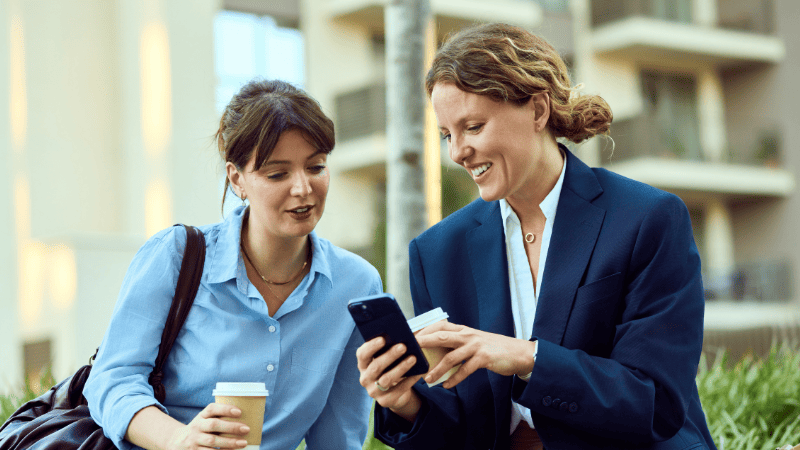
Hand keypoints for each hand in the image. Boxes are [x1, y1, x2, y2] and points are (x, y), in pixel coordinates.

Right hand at [165, 403, 249, 449]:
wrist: (178, 442)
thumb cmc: (200, 429)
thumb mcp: (204, 420)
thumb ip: (219, 418)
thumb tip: (243, 419)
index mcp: (201, 416)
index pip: (212, 409)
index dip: (225, 409)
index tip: (239, 412)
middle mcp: (197, 426)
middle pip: (213, 425)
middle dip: (231, 427)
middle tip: (246, 429)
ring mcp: (194, 440)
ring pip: (212, 441)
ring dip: (229, 442)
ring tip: (243, 443)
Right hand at [356, 336, 424, 421]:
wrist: (394, 393)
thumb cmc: (390, 369)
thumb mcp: (386, 360)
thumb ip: (387, 350)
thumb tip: (400, 339)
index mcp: (363, 365)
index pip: (362, 354)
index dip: (371, 346)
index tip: (383, 338)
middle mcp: (365, 379)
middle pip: (376, 366)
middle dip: (390, 355)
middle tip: (403, 346)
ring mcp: (373, 392)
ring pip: (386, 379)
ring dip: (400, 368)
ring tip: (413, 358)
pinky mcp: (385, 401)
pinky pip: (398, 390)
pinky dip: (409, 381)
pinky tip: (418, 373)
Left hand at [416, 321, 535, 388]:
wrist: (518, 352)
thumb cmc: (492, 348)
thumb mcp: (473, 341)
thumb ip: (457, 343)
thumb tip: (435, 351)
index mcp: (463, 330)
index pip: (439, 326)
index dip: (424, 330)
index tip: (410, 337)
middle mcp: (468, 335)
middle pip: (441, 337)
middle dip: (424, 343)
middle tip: (410, 353)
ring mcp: (476, 346)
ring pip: (451, 357)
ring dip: (437, 369)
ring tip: (427, 379)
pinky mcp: (484, 358)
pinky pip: (465, 370)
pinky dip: (454, 379)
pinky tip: (447, 386)